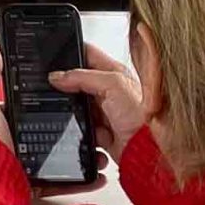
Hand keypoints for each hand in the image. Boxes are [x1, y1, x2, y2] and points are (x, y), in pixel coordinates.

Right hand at [49, 43, 146, 159]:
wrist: (150, 152)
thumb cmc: (145, 118)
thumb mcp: (113, 85)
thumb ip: (83, 77)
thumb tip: (58, 76)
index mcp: (114, 73)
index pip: (87, 54)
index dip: (71, 53)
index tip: (54, 59)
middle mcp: (109, 92)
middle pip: (77, 85)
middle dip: (68, 91)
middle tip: (65, 94)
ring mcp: (104, 113)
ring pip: (76, 110)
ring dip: (75, 117)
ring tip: (84, 120)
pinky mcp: (102, 133)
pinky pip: (82, 132)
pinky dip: (82, 136)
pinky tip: (90, 136)